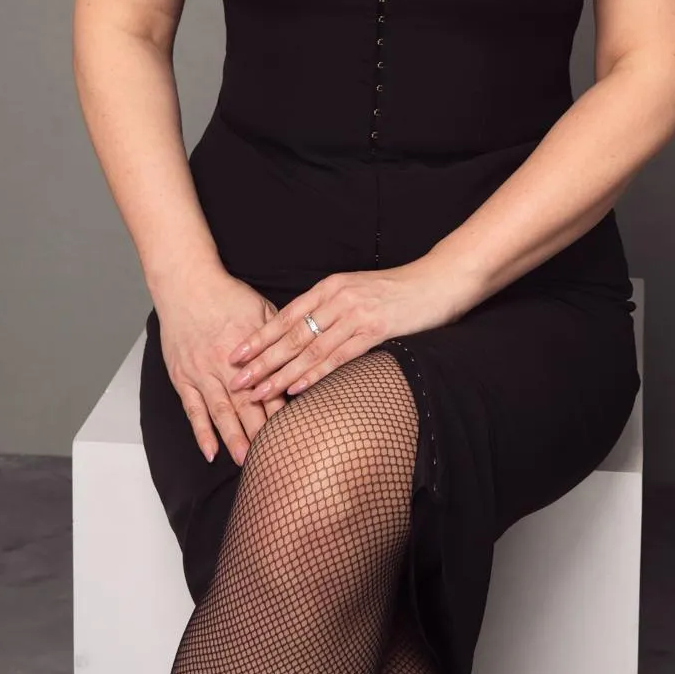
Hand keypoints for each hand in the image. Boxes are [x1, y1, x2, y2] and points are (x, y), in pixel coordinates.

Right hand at [154, 270, 289, 466]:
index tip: (297, 433)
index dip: (284, 411)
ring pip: (221, 413)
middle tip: (276, 459)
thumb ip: (280, 337)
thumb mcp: (262, 309)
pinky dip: (201, 432)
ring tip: (246, 462)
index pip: (272, 386)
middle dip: (262, 434)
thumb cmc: (228, 295)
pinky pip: (192, 410)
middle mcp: (226, 365)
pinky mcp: (182, 377)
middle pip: (248, 405)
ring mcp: (202, 373)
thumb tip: (301, 355)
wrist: (187, 284)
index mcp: (251, 349)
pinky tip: (210, 452)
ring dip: (234, 439)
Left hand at [226, 258, 463, 401]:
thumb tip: (306, 335)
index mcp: (330, 287)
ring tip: (257, 393)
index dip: (259, 337)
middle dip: (260, 360)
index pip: (286, 316)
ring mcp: (356, 314)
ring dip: (280, 374)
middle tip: (235, 380)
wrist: (439, 280)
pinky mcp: (376, 330)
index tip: (235, 355)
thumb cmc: (400, 291)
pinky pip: (339, 356)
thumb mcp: (359, 291)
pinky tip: (297, 388)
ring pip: (309, 349)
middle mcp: (337, 298)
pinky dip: (315, 374)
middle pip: (291, 335)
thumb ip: (333, 309)